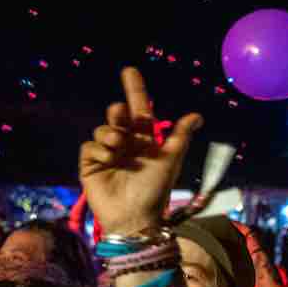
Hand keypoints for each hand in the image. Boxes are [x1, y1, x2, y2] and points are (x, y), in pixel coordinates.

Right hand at [79, 68, 201, 234]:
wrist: (134, 216)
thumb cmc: (155, 190)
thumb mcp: (169, 160)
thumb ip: (180, 136)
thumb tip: (197, 115)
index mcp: (145, 140)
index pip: (139, 110)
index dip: (135, 90)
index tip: (130, 70)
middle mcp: (125, 144)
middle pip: (117, 115)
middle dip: (118, 112)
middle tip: (121, 115)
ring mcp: (107, 154)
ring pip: (102, 129)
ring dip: (110, 133)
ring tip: (119, 146)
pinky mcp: (91, 165)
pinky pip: (90, 146)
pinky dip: (99, 150)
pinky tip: (110, 159)